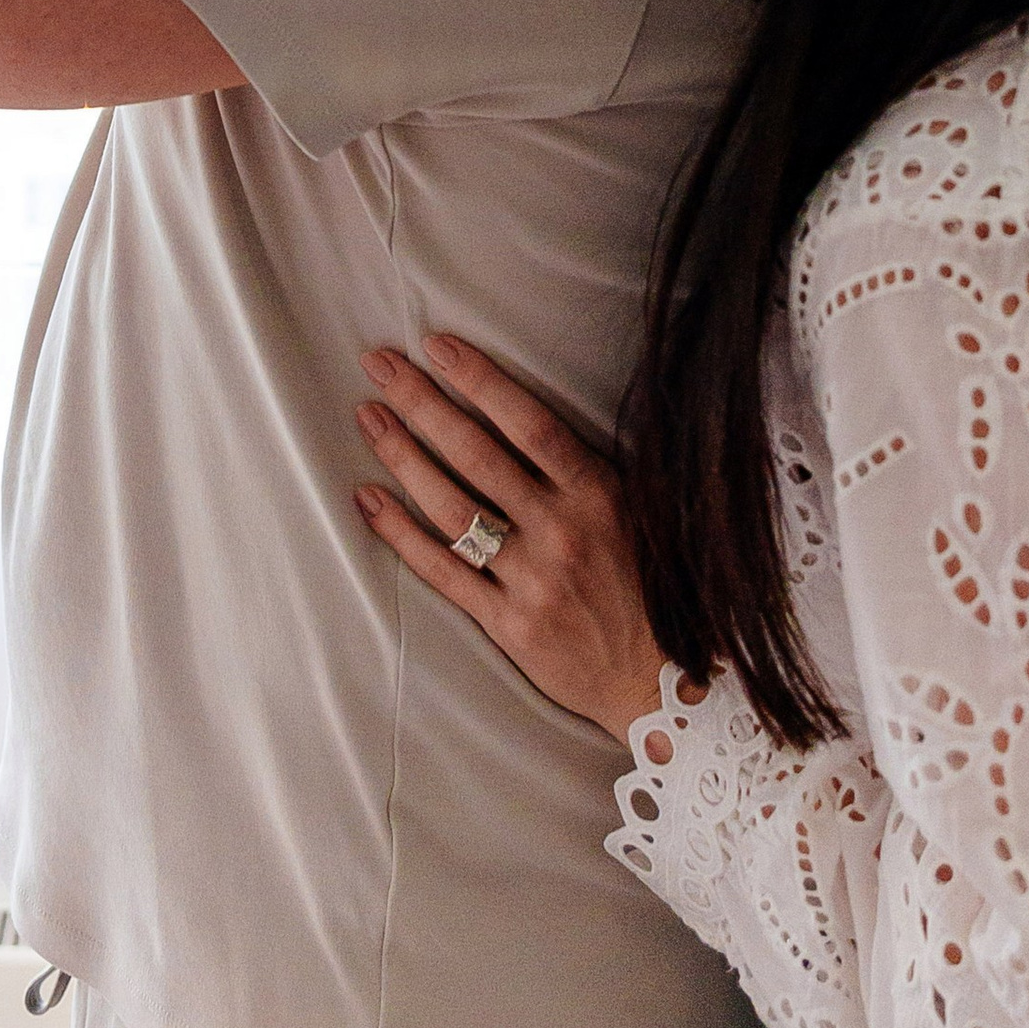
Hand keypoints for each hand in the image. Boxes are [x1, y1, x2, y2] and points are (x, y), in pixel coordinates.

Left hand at [354, 334, 667, 742]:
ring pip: (451, 508)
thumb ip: (588, 468)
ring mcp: (531, 580)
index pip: (529, 424)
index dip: (481, 380)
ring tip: (368, 417)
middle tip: (380, 364)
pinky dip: (401, 533)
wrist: (660, 682)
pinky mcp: (507, 622)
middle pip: (477, 455)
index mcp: (598, 495)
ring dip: (403, 457)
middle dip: (423, 403)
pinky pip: (442, 571)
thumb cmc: (649, 584)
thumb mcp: (639, 512)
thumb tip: (526, 410)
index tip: (438, 345)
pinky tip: (370, 498)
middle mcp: (561, 532)